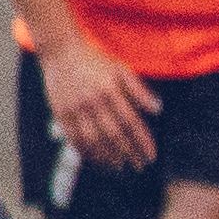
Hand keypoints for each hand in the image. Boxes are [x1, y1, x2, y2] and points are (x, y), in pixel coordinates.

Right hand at [40, 36, 158, 173]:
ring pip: (93, 140)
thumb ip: (139, 90)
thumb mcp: (121, 69)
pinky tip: (95, 159)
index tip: (151, 156)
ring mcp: (75, 108)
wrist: (61, 51)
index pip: (131, 122)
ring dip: (107, 156)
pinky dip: (85, 151)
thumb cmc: (95, 60)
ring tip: (118, 167)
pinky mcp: (61, 113)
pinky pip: (73, 137)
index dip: (142, 141)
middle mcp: (93, 102)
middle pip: (114, 134)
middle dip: (128, 153)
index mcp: (110, 90)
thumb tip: (158, 110)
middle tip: (138, 166)